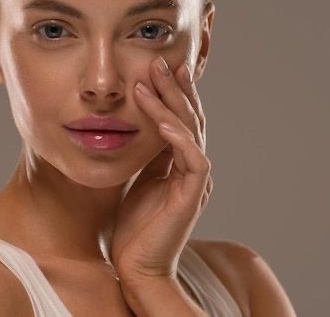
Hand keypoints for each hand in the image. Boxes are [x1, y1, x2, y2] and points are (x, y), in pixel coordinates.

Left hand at [110, 55, 212, 283]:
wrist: (137, 266)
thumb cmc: (135, 226)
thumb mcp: (138, 179)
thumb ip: (146, 155)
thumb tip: (136, 126)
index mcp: (179, 162)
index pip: (181, 119)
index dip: (173, 93)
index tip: (159, 67)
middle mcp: (192, 168)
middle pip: (190, 118)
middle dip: (176, 88)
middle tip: (160, 62)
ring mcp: (195, 181)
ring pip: (191, 132)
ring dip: (172, 105)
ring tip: (153, 80)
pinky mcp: (192, 196)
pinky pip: (192, 159)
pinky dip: (179, 138)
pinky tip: (163, 121)